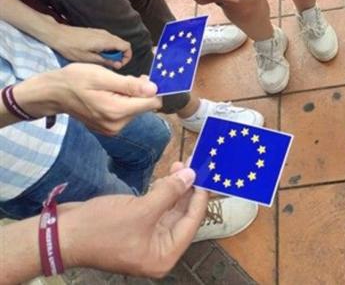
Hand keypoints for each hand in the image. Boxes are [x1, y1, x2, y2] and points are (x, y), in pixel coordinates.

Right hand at [12, 63, 160, 134]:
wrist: (54, 94)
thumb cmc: (75, 80)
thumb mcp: (102, 76)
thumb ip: (129, 85)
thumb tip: (154, 89)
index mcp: (116, 112)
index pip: (152, 103)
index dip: (151, 88)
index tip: (141, 78)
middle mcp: (117, 125)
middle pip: (144, 106)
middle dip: (139, 92)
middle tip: (121, 80)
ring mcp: (112, 129)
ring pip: (136, 109)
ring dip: (130, 97)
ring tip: (111, 88)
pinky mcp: (109, 129)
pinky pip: (126, 114)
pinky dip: (123, 103)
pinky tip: (109, 95)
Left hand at [49, 25, 131, 69]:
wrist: (58, 34)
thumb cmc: (71, 47)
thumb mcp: (88, 59)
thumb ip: (105, 61)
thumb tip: (117, 64)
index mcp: (106, 41)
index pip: (126, 47)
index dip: (127, 57)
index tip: (119, 65)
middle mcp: (106, 35)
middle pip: (122, 45)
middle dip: (120, 56)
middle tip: (111, 65)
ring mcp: (101, 32)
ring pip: (115, 43)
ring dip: (113, 52)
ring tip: (103, 61)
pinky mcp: (95, 32)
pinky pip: (107, 40)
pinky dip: (107, 48)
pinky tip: (96, 54)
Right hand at [59, 161, 207, 277]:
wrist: (61, 234)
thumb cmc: (101, 229)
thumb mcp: (142, 209)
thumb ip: (170, 193)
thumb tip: (191, 176)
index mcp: (164, 256)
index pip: (191, 223)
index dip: (199, 197)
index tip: (206, 176)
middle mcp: (157, 250)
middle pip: (181, 216)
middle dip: (187, 190)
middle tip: (192, 166)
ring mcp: (145, 239)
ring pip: (168, 211)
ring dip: (174, 189)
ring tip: (179, 166)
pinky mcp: (134, 228)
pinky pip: (155, 209)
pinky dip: (160, 194)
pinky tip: (165, 178)